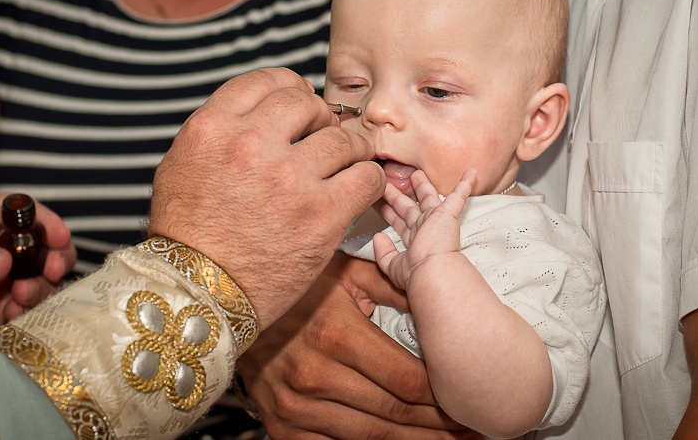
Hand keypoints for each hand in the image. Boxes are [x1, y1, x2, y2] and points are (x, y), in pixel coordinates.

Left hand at [0, 194, 74, 341]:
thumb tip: (2, 264)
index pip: (32, 215)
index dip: (51, 224)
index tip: (59, 238)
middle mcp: (10, 250)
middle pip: (50, 250)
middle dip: (57, 260)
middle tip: (51, 271)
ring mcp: (10, 281)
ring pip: (45, 283)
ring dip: (41, 289)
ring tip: (22, 295)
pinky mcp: (5, 311)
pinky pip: (29, 312)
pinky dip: (28, 313)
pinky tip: (12, 314)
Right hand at [148, 68, 385, 327]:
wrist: (196, 296)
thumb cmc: (189, 236)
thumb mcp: (182, 165)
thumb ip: (222, 129)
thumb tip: (266, 109)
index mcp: (212, 128)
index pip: (266, 80)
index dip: (290, 88)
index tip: (300, 105)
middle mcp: (250, 144)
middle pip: (307, 102)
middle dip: (320, 118)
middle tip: (323, 138)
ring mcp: (289, 178)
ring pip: (344, 138)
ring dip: (350, 150)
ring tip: (346, 166)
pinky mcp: (321, 213)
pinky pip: (366, 176)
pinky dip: (368, 180)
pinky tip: (358, 189)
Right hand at [237, 252, 479, 439]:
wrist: (227, 304)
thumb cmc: (295, 285)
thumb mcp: (347, 273)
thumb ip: (396, 286)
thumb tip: (439, 299)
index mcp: (337, 334)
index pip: (407, 379)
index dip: (444, 396)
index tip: (467, 399)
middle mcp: (315, 375)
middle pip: (395, 413)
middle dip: (439, 425)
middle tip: (470, 432)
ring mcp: (295, 405)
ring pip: (370, 437)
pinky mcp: (281, 423)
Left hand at [374, 169, 475, 289]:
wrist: (433, 272)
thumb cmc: (416, 274)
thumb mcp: (393, 265)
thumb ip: (383, 251)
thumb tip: (378, 236)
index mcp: (413, 241)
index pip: (400, 224)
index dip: (391, 215)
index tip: (383, 206)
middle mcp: (423, 229)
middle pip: (410, 208)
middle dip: (400, 196)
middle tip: (391, 183)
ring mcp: (435, 221)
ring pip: (427, 197)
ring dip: (422, 185)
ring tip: (416, 173)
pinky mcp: (448, 215)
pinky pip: (457, 196)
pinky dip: (464, 185)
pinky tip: (470, 174)